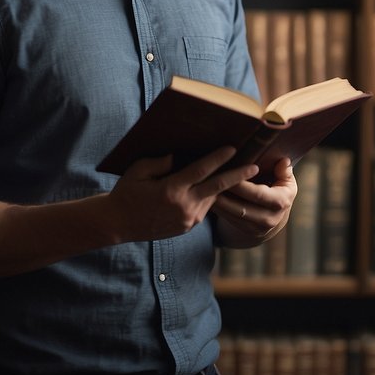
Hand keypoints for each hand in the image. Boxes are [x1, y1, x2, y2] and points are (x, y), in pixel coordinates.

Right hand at [104, 146, 258, 242]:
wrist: (118, 224)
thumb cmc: (127, 192)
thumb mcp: (139, 171)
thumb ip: (160, 162)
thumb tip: (178, 156)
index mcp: (171, 190)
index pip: (201, 171)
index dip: (218, 158)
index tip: (233, 148)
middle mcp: (184, 206)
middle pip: (217, 187)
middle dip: (238, 176)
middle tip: (255, 166)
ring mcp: (188, 219)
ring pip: (212, 198)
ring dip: (224, 186)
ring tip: (238, 173)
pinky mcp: (187, 227)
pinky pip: (204, 208)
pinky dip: (210, 197)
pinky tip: (215, 187)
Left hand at [213, 157, 297, 243]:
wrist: (275, 215)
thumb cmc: (279, 190)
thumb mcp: (286, 180)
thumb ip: (284, 171)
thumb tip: (284, 161)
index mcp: (281, 202)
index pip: (258, 194)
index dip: (242, 185)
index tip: (227, 172)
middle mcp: (270, 218)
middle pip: (242, 206)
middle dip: (225, 194)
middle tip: (210, 181)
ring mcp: (257, 228)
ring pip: (232, 215)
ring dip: (219, 202)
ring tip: (206, 189)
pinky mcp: (246, 231)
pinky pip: (228, 219)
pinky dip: (218, 209)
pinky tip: (207, 197)